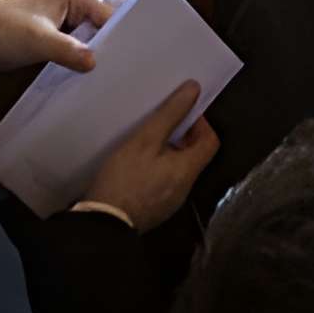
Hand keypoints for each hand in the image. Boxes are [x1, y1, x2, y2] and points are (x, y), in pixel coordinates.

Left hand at [0, 0, 107, 78]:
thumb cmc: (1, 28)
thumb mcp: (38, 40)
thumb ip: (68, 51)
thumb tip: (93, 62)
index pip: (108, 14)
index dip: (116, 35)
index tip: (123, 58)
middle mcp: (73, 2)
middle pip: (103, 27)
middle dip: (105, 47)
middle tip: (112, 69)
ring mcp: (66, 20)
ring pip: (92, 40)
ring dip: (91, 55)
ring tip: (98, 73)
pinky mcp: (59, 35)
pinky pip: (78, 49)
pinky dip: (80, 60)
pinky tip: (83, 73)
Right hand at [80, 81, 217, 232]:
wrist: (102, 223)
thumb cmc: (125, 177)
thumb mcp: (145, 139)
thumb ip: (170, 114)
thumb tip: (194, 89)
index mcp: (188, 170)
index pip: (211, 141)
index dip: (200, 122)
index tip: (181, 112)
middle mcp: (185, 188)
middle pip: (195, 155)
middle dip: (182, 135)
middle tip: (160, 122)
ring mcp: (170, 202)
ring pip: (178, 168)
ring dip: (168, 151)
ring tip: (146, 140)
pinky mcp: (155, 209)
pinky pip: (165, 182)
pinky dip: (159, 168)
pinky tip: (137, 164)